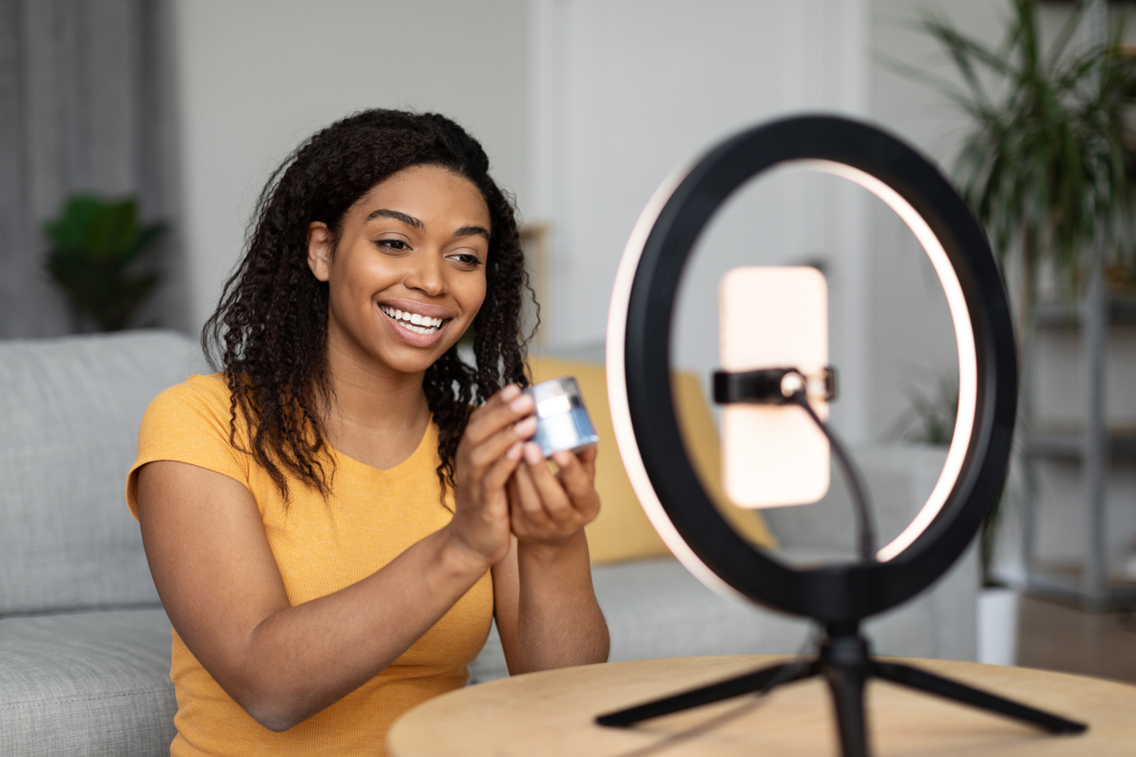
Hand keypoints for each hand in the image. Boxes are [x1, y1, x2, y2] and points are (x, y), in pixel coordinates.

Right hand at [449, 385, 536, 566]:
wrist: (473, 542)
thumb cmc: (489, 500)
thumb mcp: (494, 468)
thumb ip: (504, 445)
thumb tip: (528, 417)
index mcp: (470, 451)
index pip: (480, 419)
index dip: (497, 402)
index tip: (517, 386)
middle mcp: (467, 463)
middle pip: (479, 430)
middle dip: (503, 412)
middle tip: (526, 398)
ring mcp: (473, 483)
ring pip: (483, 453)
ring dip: (506, 435)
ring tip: (529, 422)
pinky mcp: (483, 504)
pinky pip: (492, 481)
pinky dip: (505, 464)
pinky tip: (521, 453)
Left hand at [507, 443, 600, 549]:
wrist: (552, 533)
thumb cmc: (569, 495)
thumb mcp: (582, 479)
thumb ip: (584, 455)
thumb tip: (590, 424)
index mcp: (587, 508)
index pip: (581, 490)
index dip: (571, 471)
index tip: (559, 449)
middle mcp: (567, 523)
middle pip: (554, 501)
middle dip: (541, 473)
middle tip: (530, 446)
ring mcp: (542, 529)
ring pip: (531, 506)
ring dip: (522, 477)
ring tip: (516, 451)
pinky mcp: (520, 529)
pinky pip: (513, 506)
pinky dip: (510, 484)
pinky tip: (506, 464)